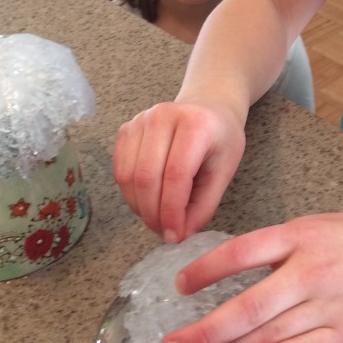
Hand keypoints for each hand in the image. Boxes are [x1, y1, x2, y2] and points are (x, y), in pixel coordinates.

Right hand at [113, 101, 245, 241]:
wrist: (207, 107)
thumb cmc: (219, 139)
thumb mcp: (224, 172)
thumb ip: (203, 206)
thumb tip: (178, 235)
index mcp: (196, 124)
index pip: (175, 174)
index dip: (171, 211)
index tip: (175, 236)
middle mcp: (164, 116)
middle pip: (146, 177)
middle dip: (153, 214)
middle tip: (165, 232)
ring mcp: (141, 120)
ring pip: (128, 176)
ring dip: (139, 206)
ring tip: (157, 218)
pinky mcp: (126, 128)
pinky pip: (119, 169)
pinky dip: (129, 193)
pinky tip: (146, 200)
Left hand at [159, 212, 342, 342]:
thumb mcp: (312, 227)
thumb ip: (273, 249)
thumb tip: (223, 274)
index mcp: (299, 236)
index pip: (242, 252)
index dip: (207, 269)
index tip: (180, 286)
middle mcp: (311, 271)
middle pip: (249, 306)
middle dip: (204, 331)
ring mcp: (329, 305)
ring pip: (270, 335)